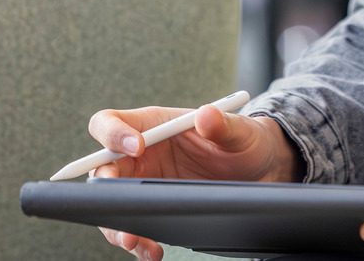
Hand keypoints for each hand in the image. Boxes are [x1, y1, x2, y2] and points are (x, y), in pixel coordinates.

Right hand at [89, 103, 303, 260]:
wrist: (260, 172)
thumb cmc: (243, 141)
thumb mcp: (239, 131)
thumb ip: (222, 124)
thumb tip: (206, 116)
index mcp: (153, 125)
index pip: (111, 123)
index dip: (112, 134)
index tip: (136, 147)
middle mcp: (142, 155)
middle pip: (103, 169)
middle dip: (106, 189)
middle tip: (121, 205)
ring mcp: (146, 184)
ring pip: (112, 204)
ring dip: (116, 224)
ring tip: (133, 239)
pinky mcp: (156, 210)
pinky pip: (134, 227)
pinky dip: (138, 241)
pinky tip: (152, 250)